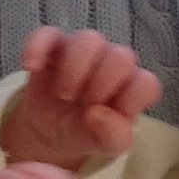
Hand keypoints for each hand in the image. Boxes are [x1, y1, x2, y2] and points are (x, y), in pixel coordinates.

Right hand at [2, 26, 160, 167]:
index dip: (127, 101)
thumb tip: (97, 114)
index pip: (146, 84)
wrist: (49, 130)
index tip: (106, 116)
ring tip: (64, 94)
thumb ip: (112, 136)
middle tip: (83, 104)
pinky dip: (38, 48)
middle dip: (101, 84)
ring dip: (75, 69)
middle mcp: (113, 63)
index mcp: (132, 87)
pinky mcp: (53, 45)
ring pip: (89, 39)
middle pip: (121, 57)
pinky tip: (32, 68)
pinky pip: (47, 33)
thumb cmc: (85, 131)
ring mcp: (84, 51)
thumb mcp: (103, 145)